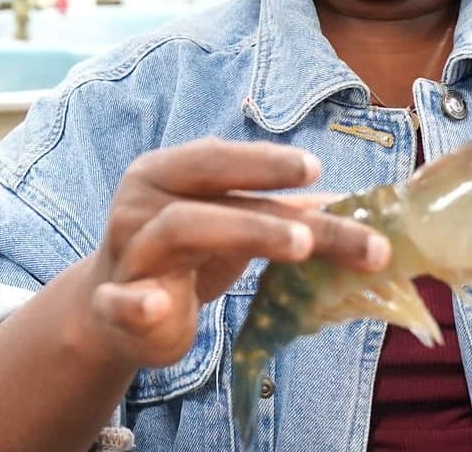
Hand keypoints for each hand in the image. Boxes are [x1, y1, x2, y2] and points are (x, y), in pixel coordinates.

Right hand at [72, 138, 390, 370]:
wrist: (115, 311)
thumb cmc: (185, 255)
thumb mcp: (230, 224)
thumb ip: (282, 212)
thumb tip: (357, 204)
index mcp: (168, 174)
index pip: (217, 159)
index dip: (264, 162)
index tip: (316, 169)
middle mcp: (144, 204)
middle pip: (207, 198)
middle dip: (266, 212)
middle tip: (316, 233)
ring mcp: (129, 252)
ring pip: (179, 232)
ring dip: (241, 235)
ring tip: (299, 248)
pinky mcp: (114, 305)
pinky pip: (121, 301)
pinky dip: (137, 304)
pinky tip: (155, 306)